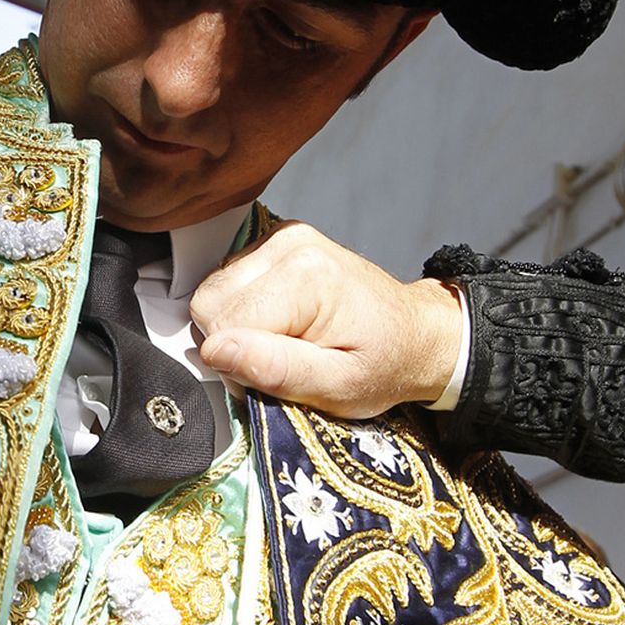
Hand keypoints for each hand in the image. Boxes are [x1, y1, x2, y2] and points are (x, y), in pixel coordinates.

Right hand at [192, 222, 464, 417]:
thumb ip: (277, 369)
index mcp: (306, 277)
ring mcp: (282, 238)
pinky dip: (244, 309)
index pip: (223, 325)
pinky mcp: (276, 241)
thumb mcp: (338, 387)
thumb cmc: (383, 364)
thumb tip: (218, 350)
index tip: (276, 375)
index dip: (238, 363)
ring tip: (286, 340)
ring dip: (237, 326)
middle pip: (209, 302)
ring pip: (213, 291)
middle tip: (281, 360)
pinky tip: (281, 321)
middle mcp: (289, 245)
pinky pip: (228, 281)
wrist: (414, 335)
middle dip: (234, 342)